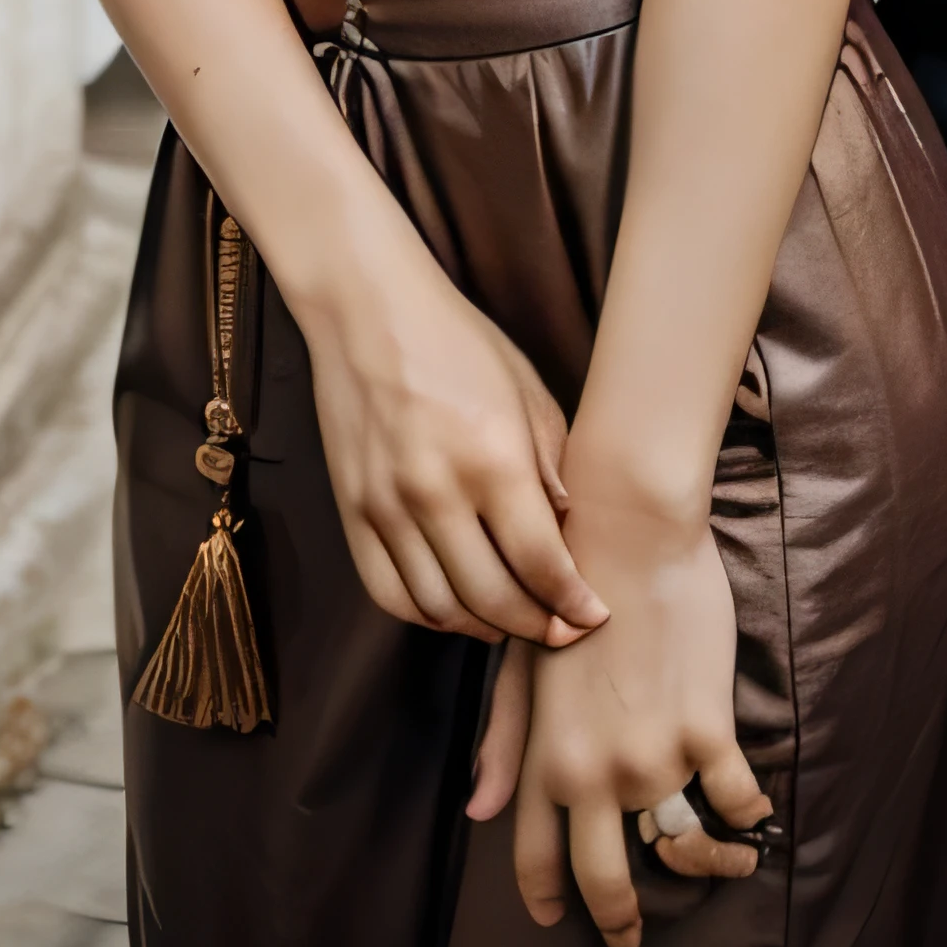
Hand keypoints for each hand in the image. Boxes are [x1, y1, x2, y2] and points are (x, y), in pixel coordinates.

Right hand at [299, 238, 608, 646]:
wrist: (368, 314)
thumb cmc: (459, 343)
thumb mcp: (528, 391)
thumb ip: (552, 466)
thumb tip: (570, 531)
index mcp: (492, 457)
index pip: (539, 561)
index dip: (572, 602)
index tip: (594, 616)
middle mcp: (435, 492)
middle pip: (492, 598)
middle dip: (536, 626)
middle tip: (562, 632)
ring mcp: (386, 509)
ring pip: (440, 609)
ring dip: (484, 629)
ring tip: (515, 622)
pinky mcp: (352, 515)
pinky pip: (390, 594)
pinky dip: (428, 617)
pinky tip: (459, 609)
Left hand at [508, 493, 771, 946]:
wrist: (626, 529)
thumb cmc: (568, 587)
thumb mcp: (524, 667)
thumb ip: (504, 742)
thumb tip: (477, 810)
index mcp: (545, 758)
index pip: (538, 856)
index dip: (551, 896)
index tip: (559, 918)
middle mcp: (595, 774)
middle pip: (606, 882)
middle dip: (620, 920)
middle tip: (629, 938)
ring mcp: (653, 756)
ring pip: (683, 845)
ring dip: (705, 858)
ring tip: (720, 855)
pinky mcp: (705, 728)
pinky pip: (735, 801)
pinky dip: (746, 813)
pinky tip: (750, 809)